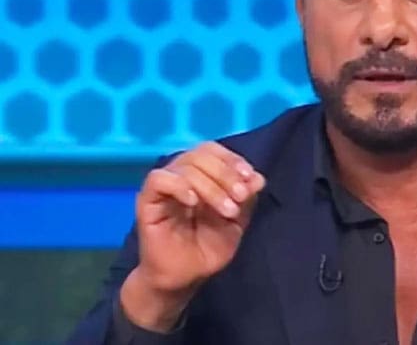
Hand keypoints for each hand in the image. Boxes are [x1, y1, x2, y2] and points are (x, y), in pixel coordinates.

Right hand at [120, 142, 265, 330]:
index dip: (232, 159)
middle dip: (226, 174)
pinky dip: (179, 186)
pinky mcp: (147, 202)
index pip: (212, 150)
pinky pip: (158, 180)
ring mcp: (164, 187)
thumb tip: (258, 178)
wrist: (184, 279)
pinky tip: (193, 202)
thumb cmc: (207, 249)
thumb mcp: (236, 223)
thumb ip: (246, 199)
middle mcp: (181, 176)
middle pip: (200, 154)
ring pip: (184, 166)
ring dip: (211, 186)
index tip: (251, 177)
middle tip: (241, 197)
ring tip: (227, 210)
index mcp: (201, 176)